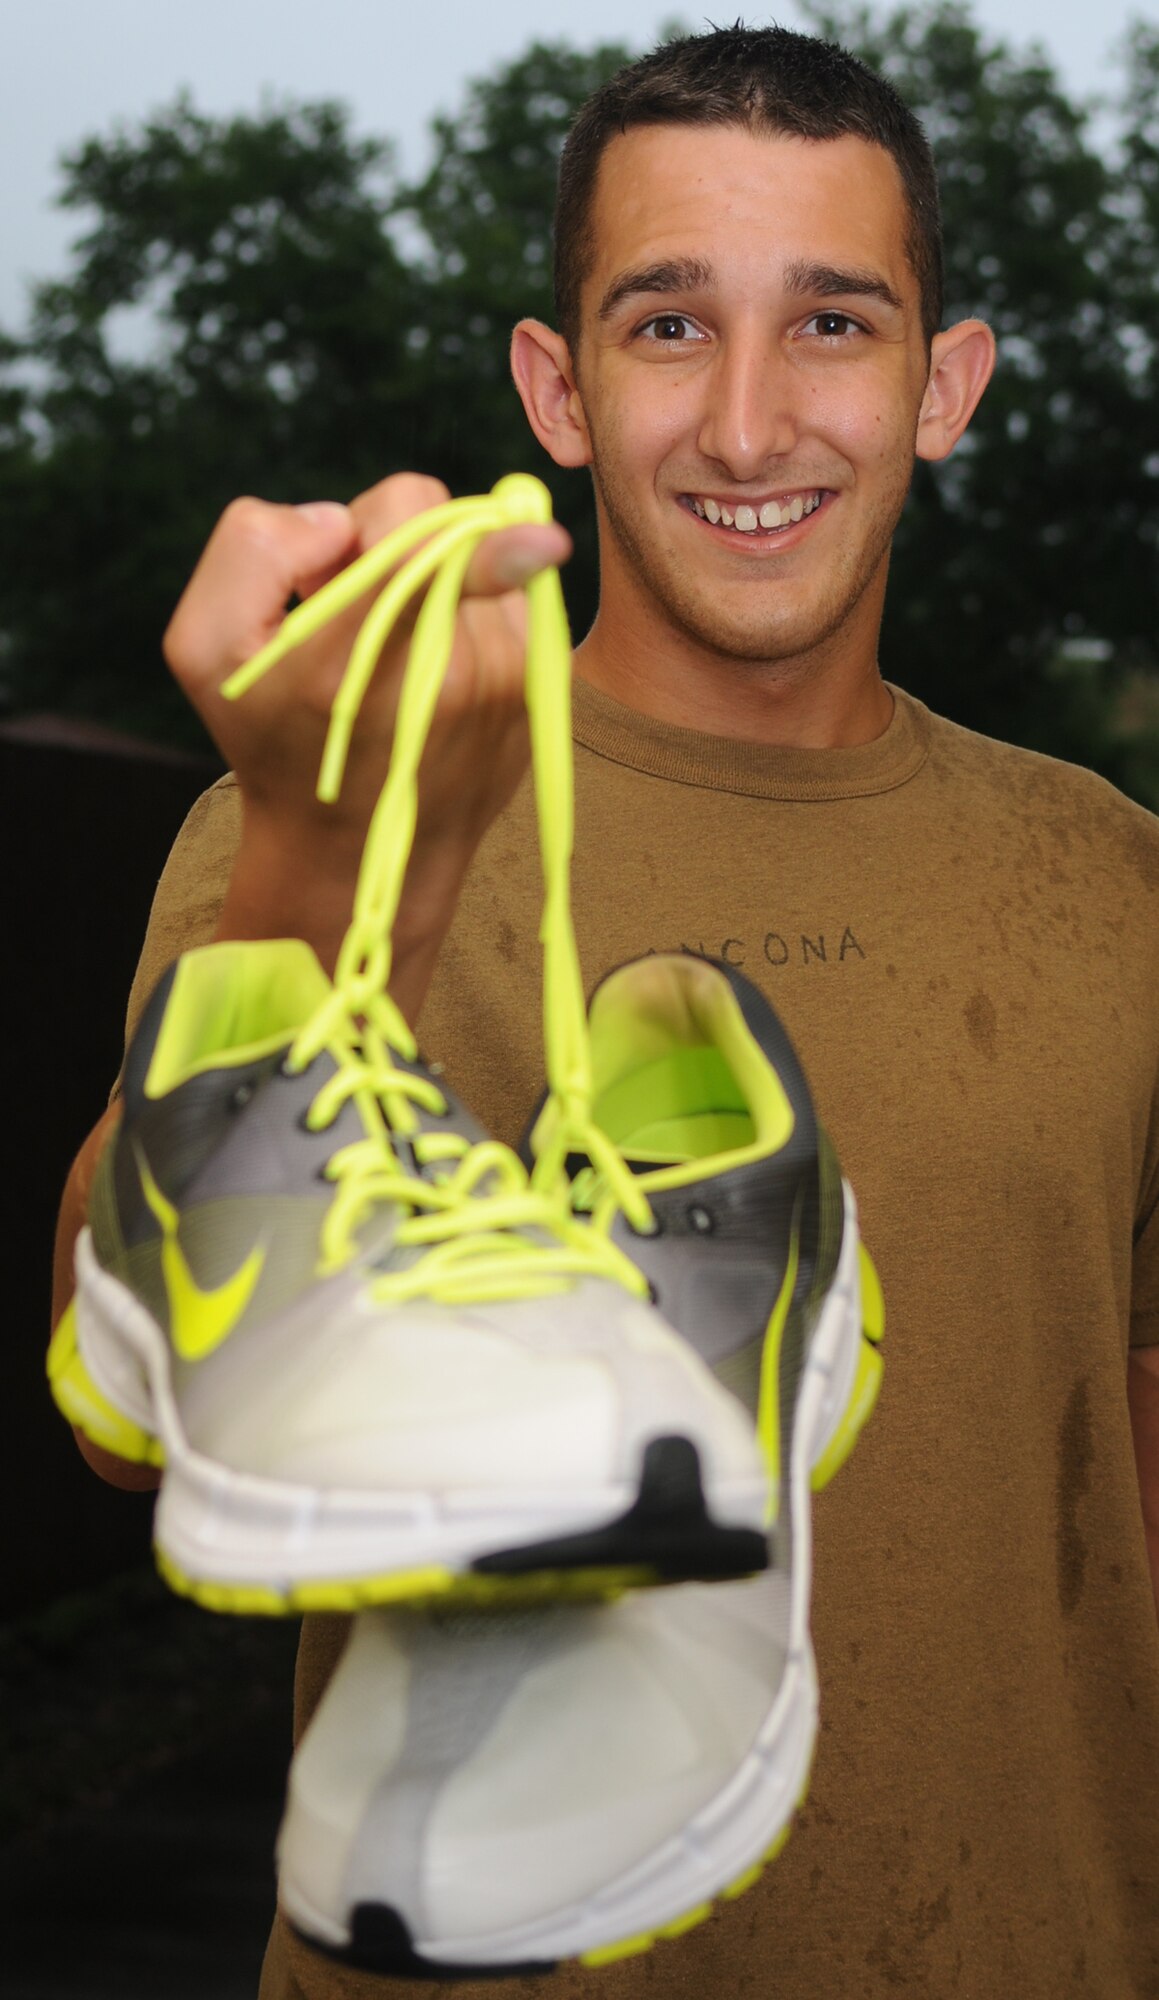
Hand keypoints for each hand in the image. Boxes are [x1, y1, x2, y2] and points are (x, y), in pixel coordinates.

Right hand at [163, 473, 571, 999]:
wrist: (352, 852)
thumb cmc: (272, 740)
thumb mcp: (205, 646)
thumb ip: (254, 547)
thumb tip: (341, 519)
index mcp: (356, 651)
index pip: (413, 516)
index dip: (383, 520)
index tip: (367, 565)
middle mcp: (446, 667)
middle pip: (452, 525)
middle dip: (400, 546)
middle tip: (360, 612)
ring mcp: (502, 684)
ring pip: (489, 558)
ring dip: (442, 582)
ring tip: (393, 649)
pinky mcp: (534, 695)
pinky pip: (515, 604)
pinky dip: (475, 615)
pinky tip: (432, 666)